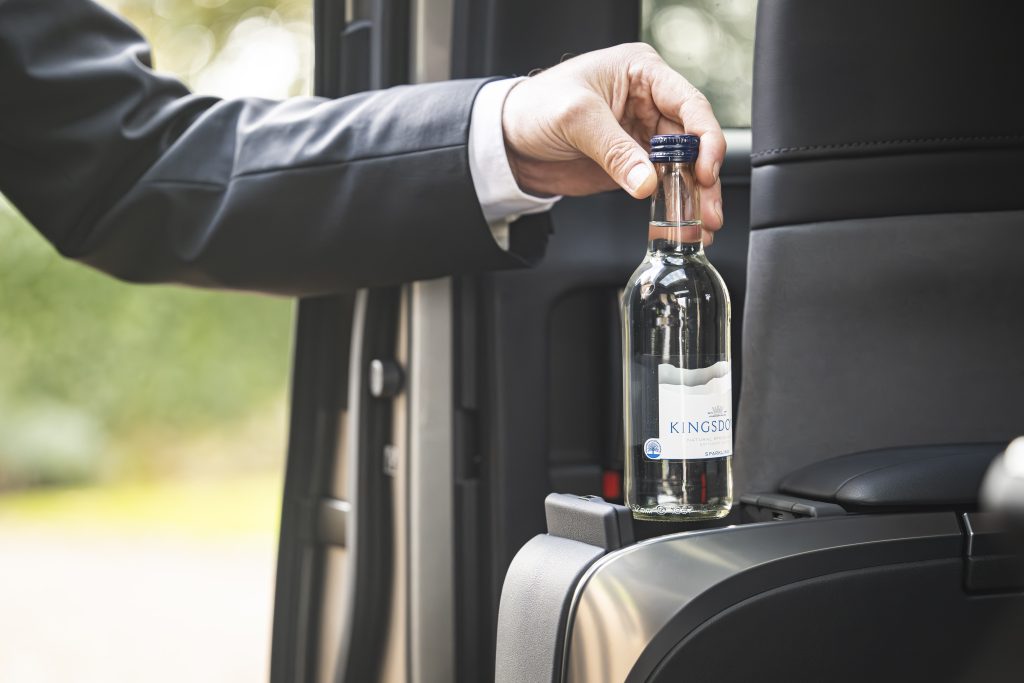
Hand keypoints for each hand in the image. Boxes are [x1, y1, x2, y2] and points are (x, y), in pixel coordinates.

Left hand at [501, 43, 725, 236]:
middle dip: (704, 177)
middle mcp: (648, 102)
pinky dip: (673, 205)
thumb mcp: (576, 119)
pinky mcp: (632, 164)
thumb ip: (614, 151)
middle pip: (693, 140)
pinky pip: (662, 185)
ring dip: (694, 196)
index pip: (688, 103)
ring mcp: (642, 136)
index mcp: (642, 73)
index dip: (704, 137)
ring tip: (703, 224)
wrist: (507, 141)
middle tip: (708, 208)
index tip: (705, 169)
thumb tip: (647, 183)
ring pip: (683, 167)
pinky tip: (684, 224)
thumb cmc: (535, 107)